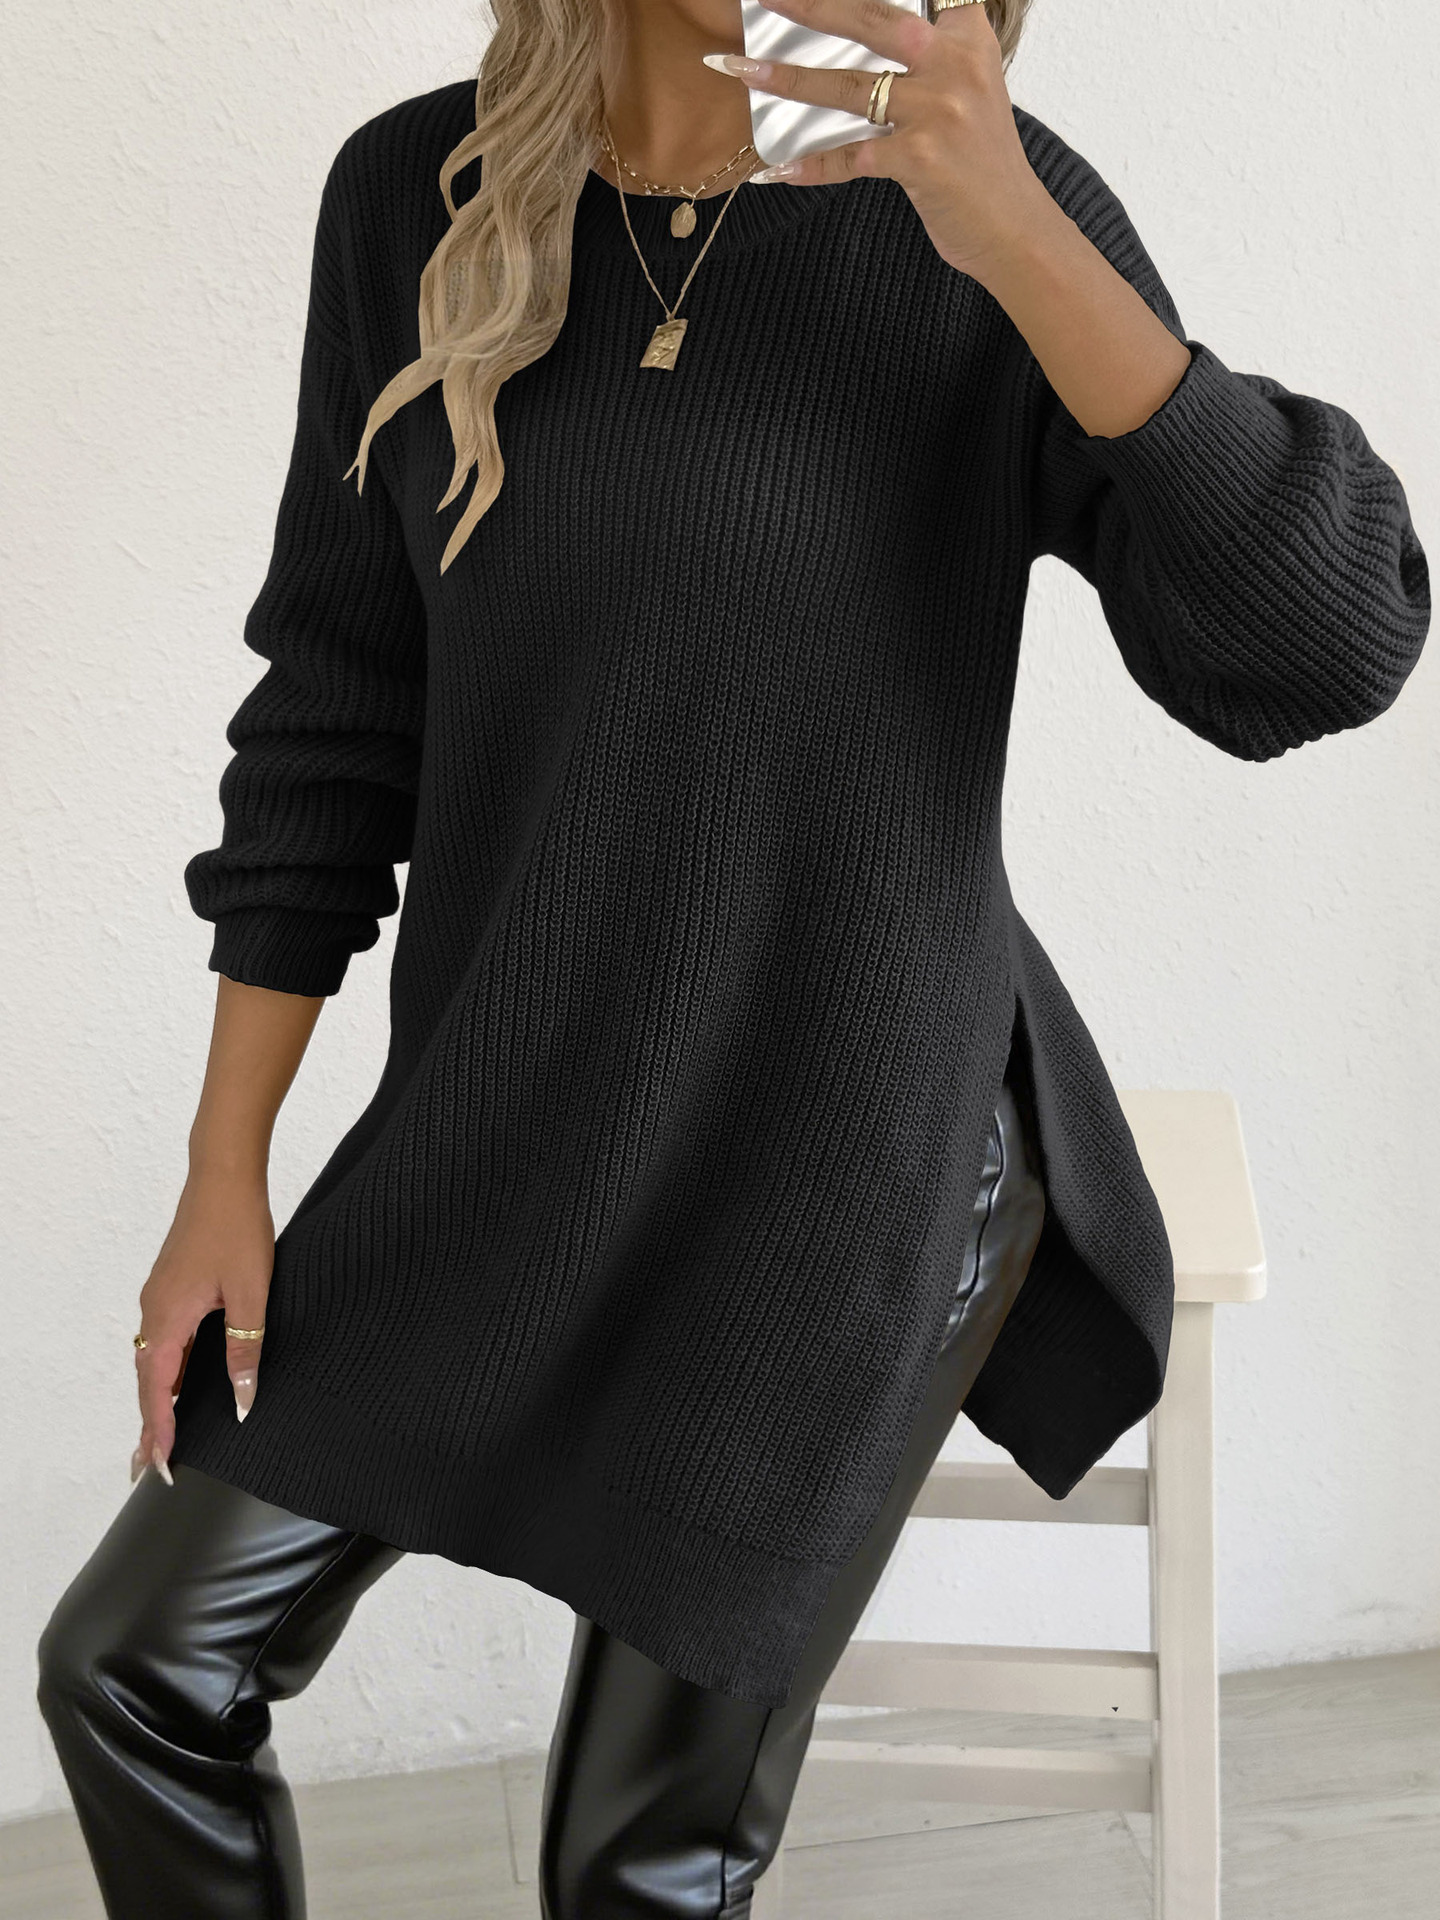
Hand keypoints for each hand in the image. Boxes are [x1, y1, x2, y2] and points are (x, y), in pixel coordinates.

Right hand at [131, 1168, 275, 1484]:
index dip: (160, 1433)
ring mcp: (160, 1297)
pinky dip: (168, 1370)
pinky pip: (164, 1340)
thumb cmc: (237, 1227)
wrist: (224, 1174)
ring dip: (159, 1398)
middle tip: (153, 1468)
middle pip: (147, 1382)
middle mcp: (154, 1311)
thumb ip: (245, 1349)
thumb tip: (243, 1402)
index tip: (160, 1470)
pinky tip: (183, 1382)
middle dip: (152, 1425)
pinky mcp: (171, 1286)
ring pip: (154, 1360)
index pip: (158, 1392)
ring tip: (165, 1437)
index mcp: (168, 1319)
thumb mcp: (251, 1294)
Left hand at [702, 0, 1056, 283]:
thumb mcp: (971, 90)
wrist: (1014, 230)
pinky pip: (848, 156)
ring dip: (787, 78)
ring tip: (741, 69)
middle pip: (871, 18)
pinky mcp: (918, 159)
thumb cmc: (983, 165)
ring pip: (847, 85)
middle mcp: (954, 65)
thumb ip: (931, 58)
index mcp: (968, 39)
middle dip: (811, 4)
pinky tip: (776, 170)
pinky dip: (810, 165)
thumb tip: (859, 40)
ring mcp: (937, 111)